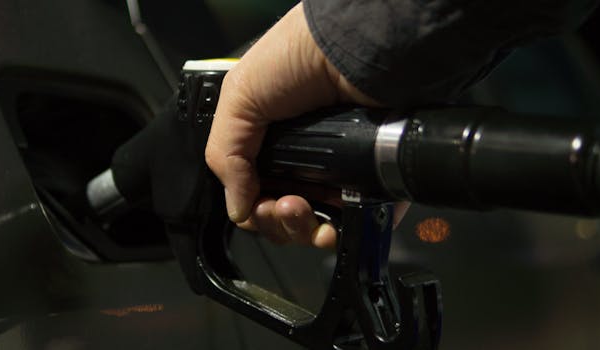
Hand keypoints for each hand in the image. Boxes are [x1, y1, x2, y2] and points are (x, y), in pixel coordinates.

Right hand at [205, 2, 400, 247]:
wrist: (357, 48)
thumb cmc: (299, 57)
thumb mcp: (240, 97)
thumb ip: (226, 155)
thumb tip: (237, 209)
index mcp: (272, 144)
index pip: (257, 195)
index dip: (255, 210)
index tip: (259, 205)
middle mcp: (306, 160)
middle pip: (287, 218)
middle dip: (279, 223)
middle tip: (285, 205)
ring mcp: (341, 172)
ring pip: (319, 227)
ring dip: (305, 231)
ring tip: (304, 208)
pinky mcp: (373, 179)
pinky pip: (359, 222)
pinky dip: (345, 233)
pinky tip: (335, 224)